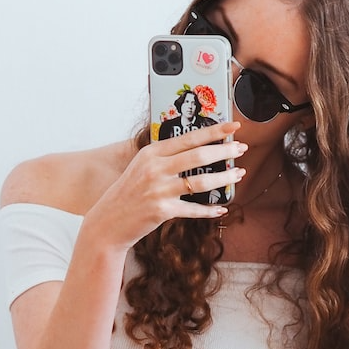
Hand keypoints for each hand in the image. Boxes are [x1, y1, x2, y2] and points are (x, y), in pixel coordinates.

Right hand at [85, 122, 246, 248]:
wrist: (107, 222)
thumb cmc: (128, 193)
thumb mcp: (142, 167)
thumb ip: (165, 157)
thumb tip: (197, 148)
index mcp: (151, 153)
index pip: (189, 137)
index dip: (214, 131)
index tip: (233, 126)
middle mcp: (155, 168)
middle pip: (198, 155)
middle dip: (225, 151)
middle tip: (242, 149)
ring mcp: (158, 189)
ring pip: (201, 181)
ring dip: (224, 178)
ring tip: (239, 175)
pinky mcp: (162, 210)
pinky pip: (193, 209)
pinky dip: (210, 210)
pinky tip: (222, 208)